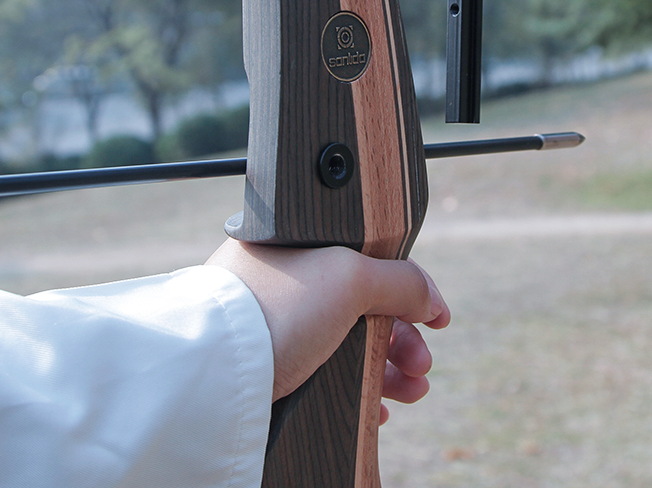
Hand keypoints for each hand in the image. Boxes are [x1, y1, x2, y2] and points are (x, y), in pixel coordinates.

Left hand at [207, 239, 449, 417]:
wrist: (215, 373)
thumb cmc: (277, 308)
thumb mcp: (349, 276)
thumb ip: (399, 280)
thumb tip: (430, 300)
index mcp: (295, 244)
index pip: (366, 260)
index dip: (406, 287)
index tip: (436, 317)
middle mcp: (284, 280)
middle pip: (361, 305)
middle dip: (402, 336)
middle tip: (423, 363)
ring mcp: (275, 325)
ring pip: (346, 342)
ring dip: (388, 366)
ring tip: (413, 390)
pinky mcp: (269, 366)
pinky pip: (325, 373)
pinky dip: (356, 388)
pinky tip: (377, 408)